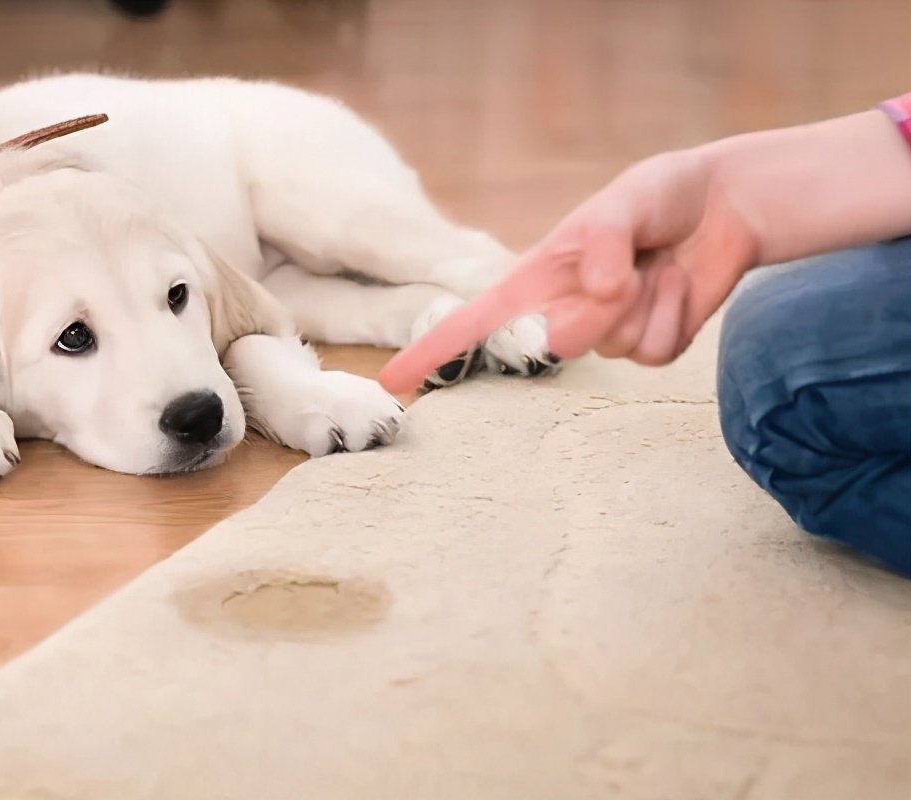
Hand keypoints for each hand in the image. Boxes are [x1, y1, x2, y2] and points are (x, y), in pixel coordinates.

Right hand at [380, 106, 910, 394]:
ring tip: (658, 265)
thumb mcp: (625, 199)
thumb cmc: (660, 195)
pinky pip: (656, 354)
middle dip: (598, 311)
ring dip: (647, 302)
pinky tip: (679, 284)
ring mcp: (608, 332)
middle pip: (560, 342)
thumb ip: (604, 240)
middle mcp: (565, 309)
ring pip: (616, 348)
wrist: (724, 207)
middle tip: (626, 271)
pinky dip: (676, 316)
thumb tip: (598, 292)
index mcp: (539, 276)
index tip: (396, 380)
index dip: (433, 349)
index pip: (474, 319)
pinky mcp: (651, 345)